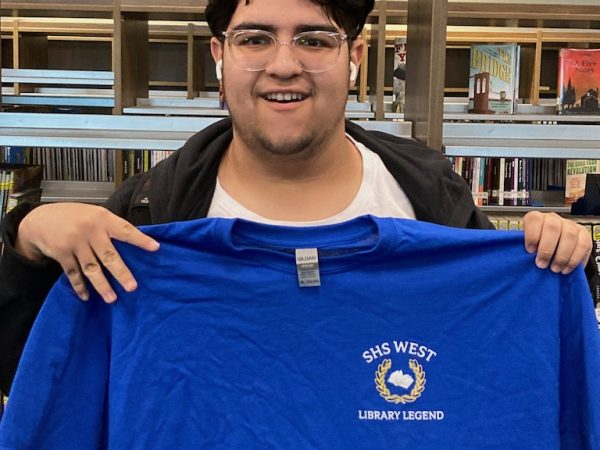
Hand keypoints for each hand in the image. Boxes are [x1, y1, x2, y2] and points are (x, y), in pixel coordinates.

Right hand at [16, 203, 159, 302]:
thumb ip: (111, 227)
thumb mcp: (95, 214)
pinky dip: (80, 286)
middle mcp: (89, 230)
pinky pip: (73, 274)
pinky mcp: (61, 253)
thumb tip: (135, 243)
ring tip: (112, 299)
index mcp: (102, 218)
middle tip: (132, 287)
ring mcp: (74, 242)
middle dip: (121, 273)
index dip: (140, 239)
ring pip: (91, 268)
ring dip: (102, 285)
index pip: (125, 230)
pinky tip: (87, 296)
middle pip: (108, 255)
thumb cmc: (76, 217)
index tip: (155, 248)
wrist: (41, 218)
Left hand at [523, 211, 591, 274]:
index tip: (530, 251)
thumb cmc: (536, 248)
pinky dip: (574, 259)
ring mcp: (570, 225)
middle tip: (541, 264)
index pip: (534, 219)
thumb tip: (517, 258)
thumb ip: (522, 248)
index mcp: (536, 218)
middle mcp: (553, 218)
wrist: (554, 249)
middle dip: (546, 249)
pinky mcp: (584, 234)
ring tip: (554, 269)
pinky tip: (566, 268)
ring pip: (569, 236)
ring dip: (561, 256)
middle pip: (552, 227)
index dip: (532, 235)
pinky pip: (582, 245)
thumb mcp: (526, 246)